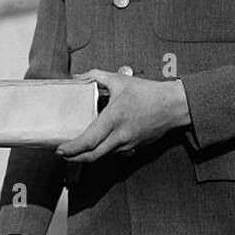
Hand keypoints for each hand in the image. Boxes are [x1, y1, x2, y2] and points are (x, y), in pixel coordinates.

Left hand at [56, 70, 191, 162]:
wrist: (174, 106)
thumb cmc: (148, 93)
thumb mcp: (119, 80)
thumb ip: (96, 76)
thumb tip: (79, 76)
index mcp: (114, 119)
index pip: (88, 141)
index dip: (72, 149)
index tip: (60, 149)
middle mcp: (120, 135)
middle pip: (92, 156)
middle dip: (74, 158)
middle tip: (63, 154)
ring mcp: (128, 144)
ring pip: (103, 156)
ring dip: (87, 156)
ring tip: (75, 150)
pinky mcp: (134, 147)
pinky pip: (114, 153)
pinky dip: (102, 152)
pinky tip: (95, 146)